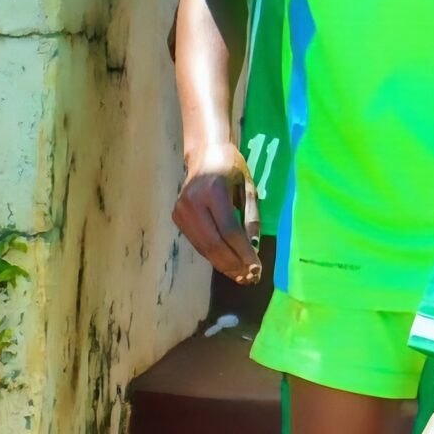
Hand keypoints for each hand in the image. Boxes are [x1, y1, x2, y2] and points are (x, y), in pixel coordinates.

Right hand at [172, 140, 261, 282]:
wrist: (205, 155)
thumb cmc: (232, 169)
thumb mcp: (249, 189)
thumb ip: (251, 218)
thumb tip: (254, 248)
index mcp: (213, 191)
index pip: (230, 231)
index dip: (243, 253)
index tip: (257, 269)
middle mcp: (193, 202)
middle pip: (214, 243)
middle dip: (233, 264)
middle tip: (250, 278)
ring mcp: (181, 210)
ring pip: (203, 247)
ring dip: (223, 265)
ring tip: (240, 276)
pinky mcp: (177, 217)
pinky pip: (197, 242)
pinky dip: (213, 256)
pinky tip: (227, 264)